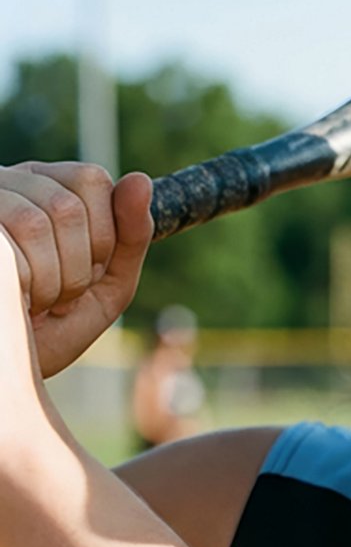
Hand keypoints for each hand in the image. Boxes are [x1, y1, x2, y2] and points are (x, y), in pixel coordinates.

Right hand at [0, 164, 153, 378]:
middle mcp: (8, 184)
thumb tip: (140, 180)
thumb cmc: (53, 326)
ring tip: (36, 302)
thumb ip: (131, 236)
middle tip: (60, 297)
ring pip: (37, 221)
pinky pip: (10, 247)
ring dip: (51, 278)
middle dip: (78, 265)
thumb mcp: (108, 283)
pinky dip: (27, 282)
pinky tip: (17, 301)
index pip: (92, 179)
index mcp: (46, 187)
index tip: (90, 269)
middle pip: (68, 205)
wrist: (11, 367)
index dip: (104, 234)